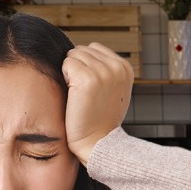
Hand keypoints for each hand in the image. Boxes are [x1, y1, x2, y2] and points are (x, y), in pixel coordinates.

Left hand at [62, 43, 133, 163]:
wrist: (98, 141)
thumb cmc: (101, 118)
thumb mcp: (113, 89)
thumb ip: (106, 69)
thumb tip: (82, 51)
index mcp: (125, 68)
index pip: (94, 48)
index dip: (88, 67)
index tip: (94, 89)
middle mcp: (117, 67)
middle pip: (82, 50)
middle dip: (79, 68)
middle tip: (86, 94)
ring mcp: (103, 71)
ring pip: (73, 55)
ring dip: (71, 73)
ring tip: (81, 94)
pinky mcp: (87, 77)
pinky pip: (66, 63)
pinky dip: (65, 78)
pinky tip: (75, 95)